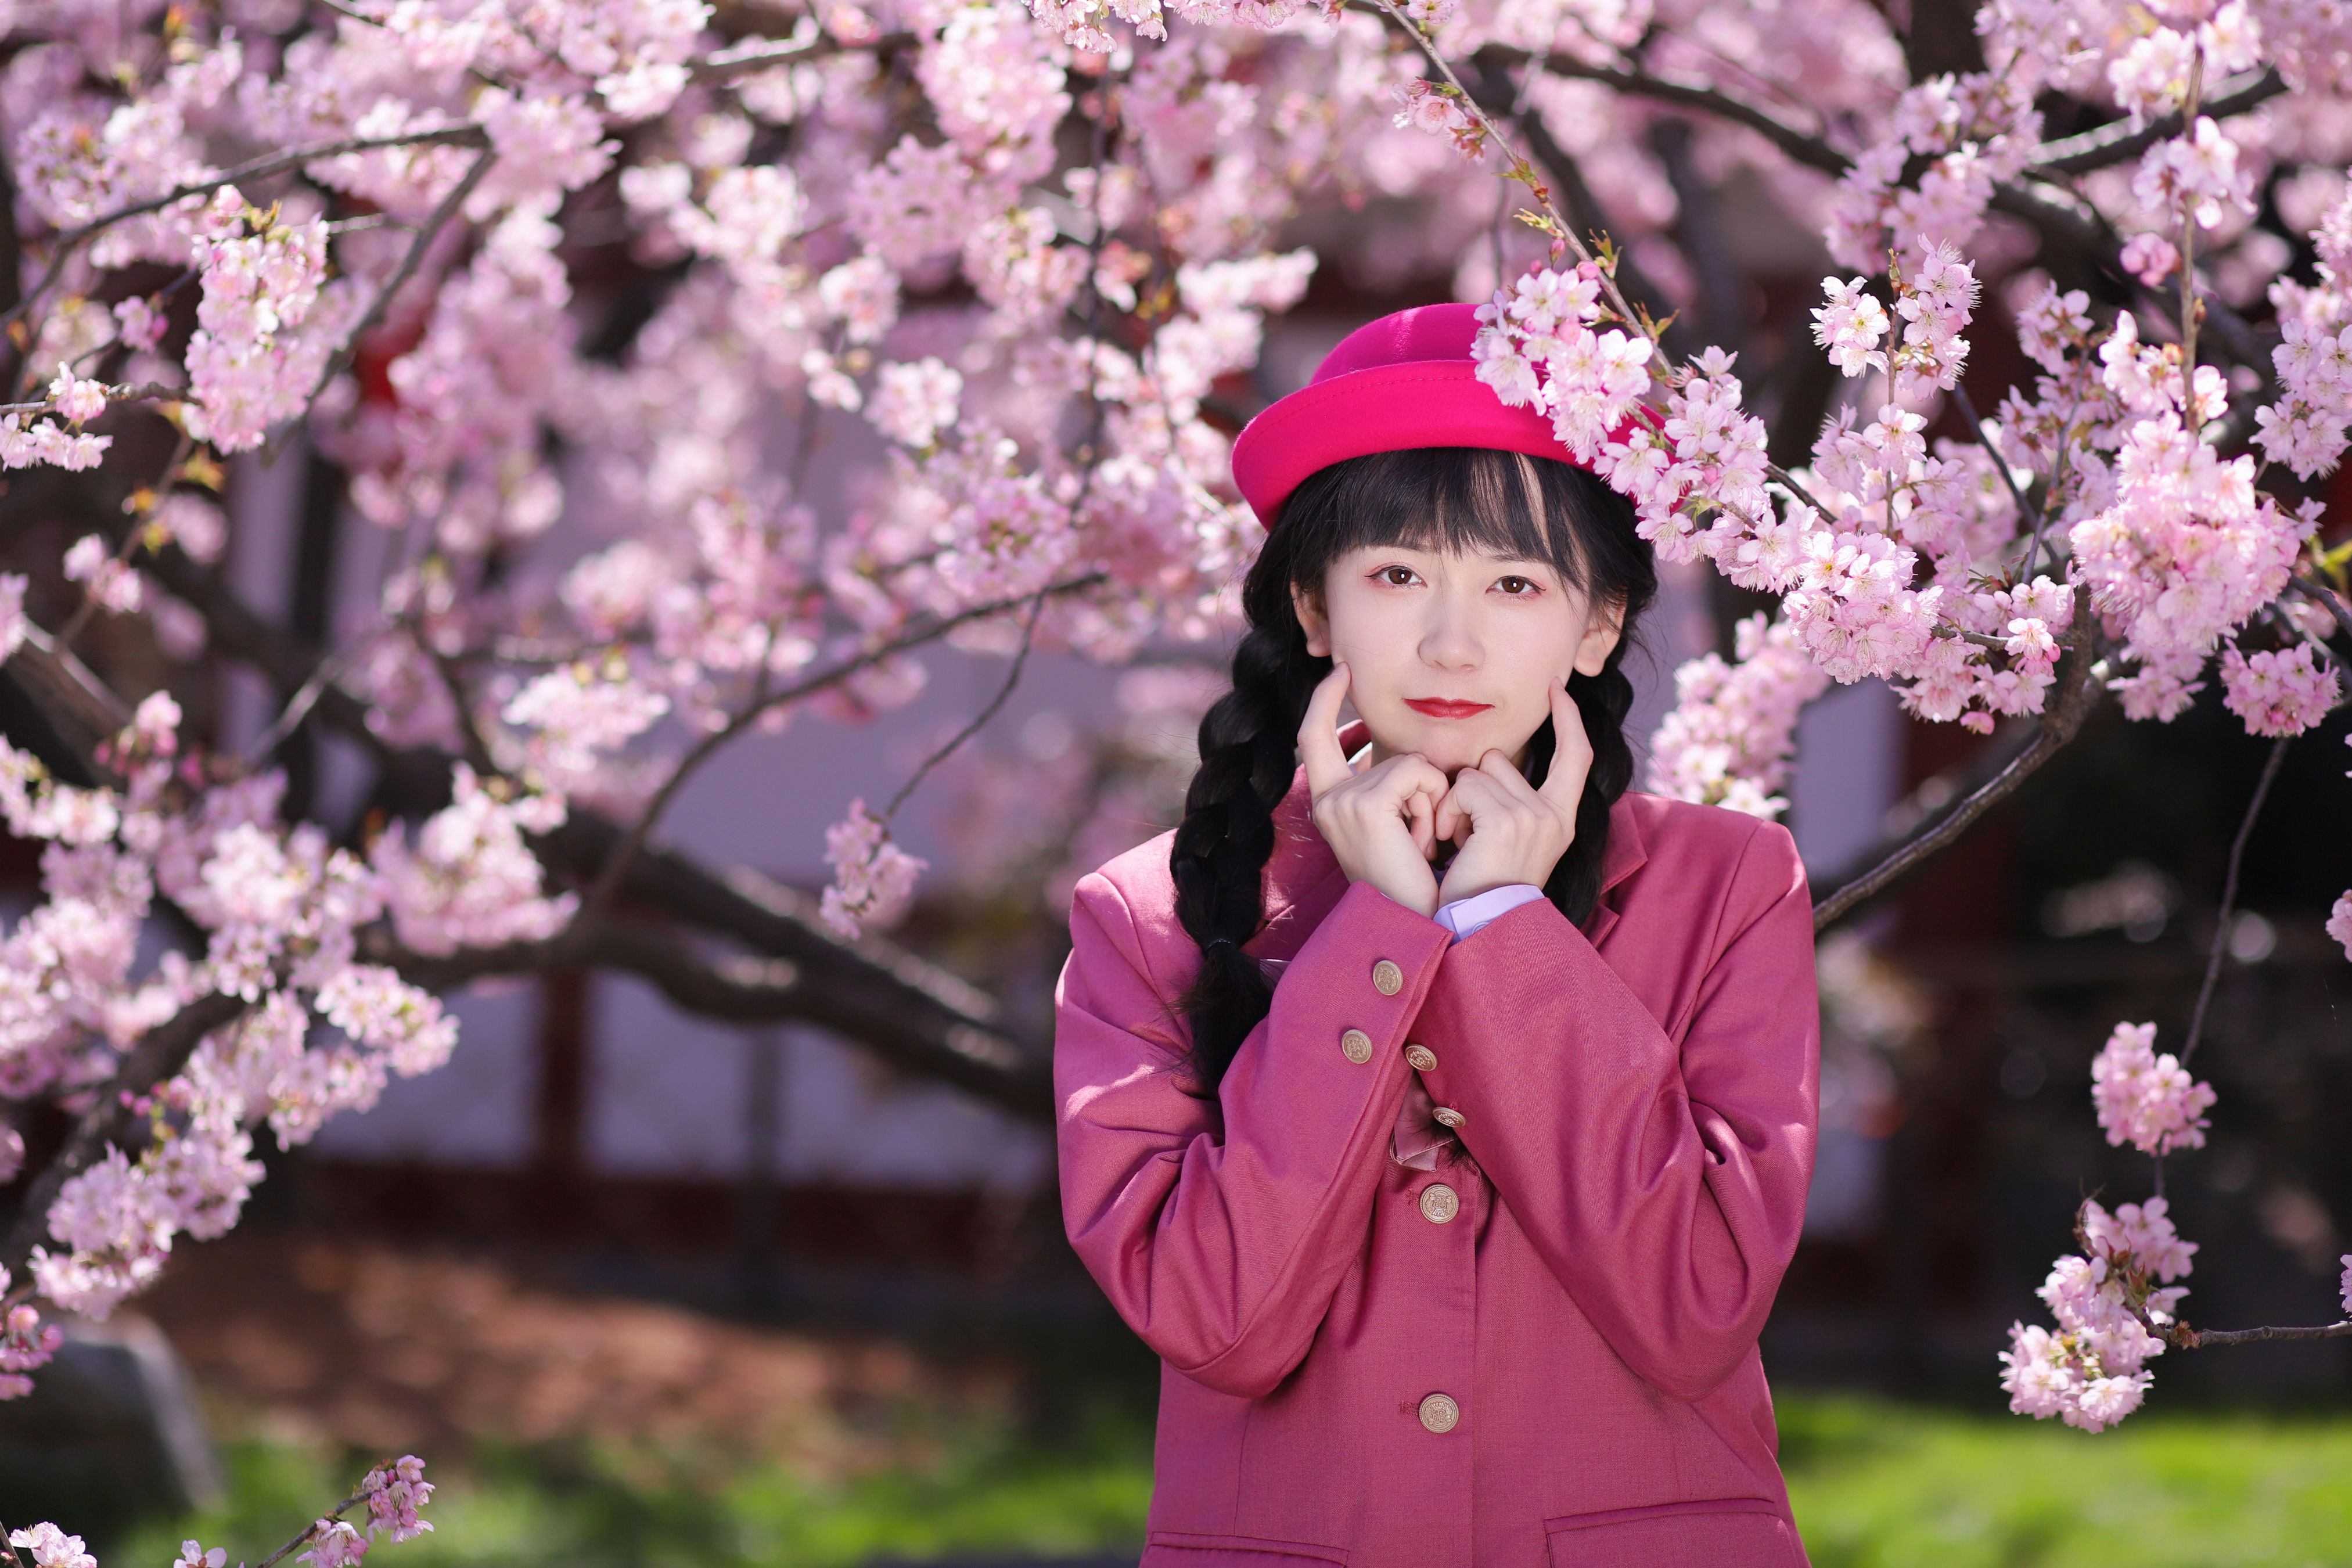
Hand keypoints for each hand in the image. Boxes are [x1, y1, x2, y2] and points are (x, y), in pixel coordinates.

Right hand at [1299, 664, 1448, 916]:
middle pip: (1388, 754)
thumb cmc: (1414, 883)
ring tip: (1423, 845)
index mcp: (1328, 803)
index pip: (1314, 734)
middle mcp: (1327, 799)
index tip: (1342, 670)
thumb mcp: (1394, 827)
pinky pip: (1419, 773)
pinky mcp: (1365, 804)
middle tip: (1422, 839)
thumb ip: (1390, 789)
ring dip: (1433, 801)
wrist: (1414, 922)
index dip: (1325, 698)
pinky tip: (1425, 839)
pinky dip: (1435, 802)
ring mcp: (1342, 800)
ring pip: (1412, 763)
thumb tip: (1409, 757)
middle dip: (1423, 788)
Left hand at [1433, 681, 1591, 904]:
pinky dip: (1447, 811)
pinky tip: (1451, 844)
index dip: (1568, 718)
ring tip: (1460, 842)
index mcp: (1561, 820)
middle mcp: (1554, 816)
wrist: (1477, 927)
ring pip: (1478, 771)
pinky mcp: (1507, 822)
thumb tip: (1491, 762)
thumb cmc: (1482, 889)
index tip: (1555, 688)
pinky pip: (1464, 788)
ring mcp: (1534, 817)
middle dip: (1473, 787)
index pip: (1576, 754)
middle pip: (1502, 760)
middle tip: (1467, 832)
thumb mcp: (1510, 842)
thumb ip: (1511, 802)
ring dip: (1457, 802)